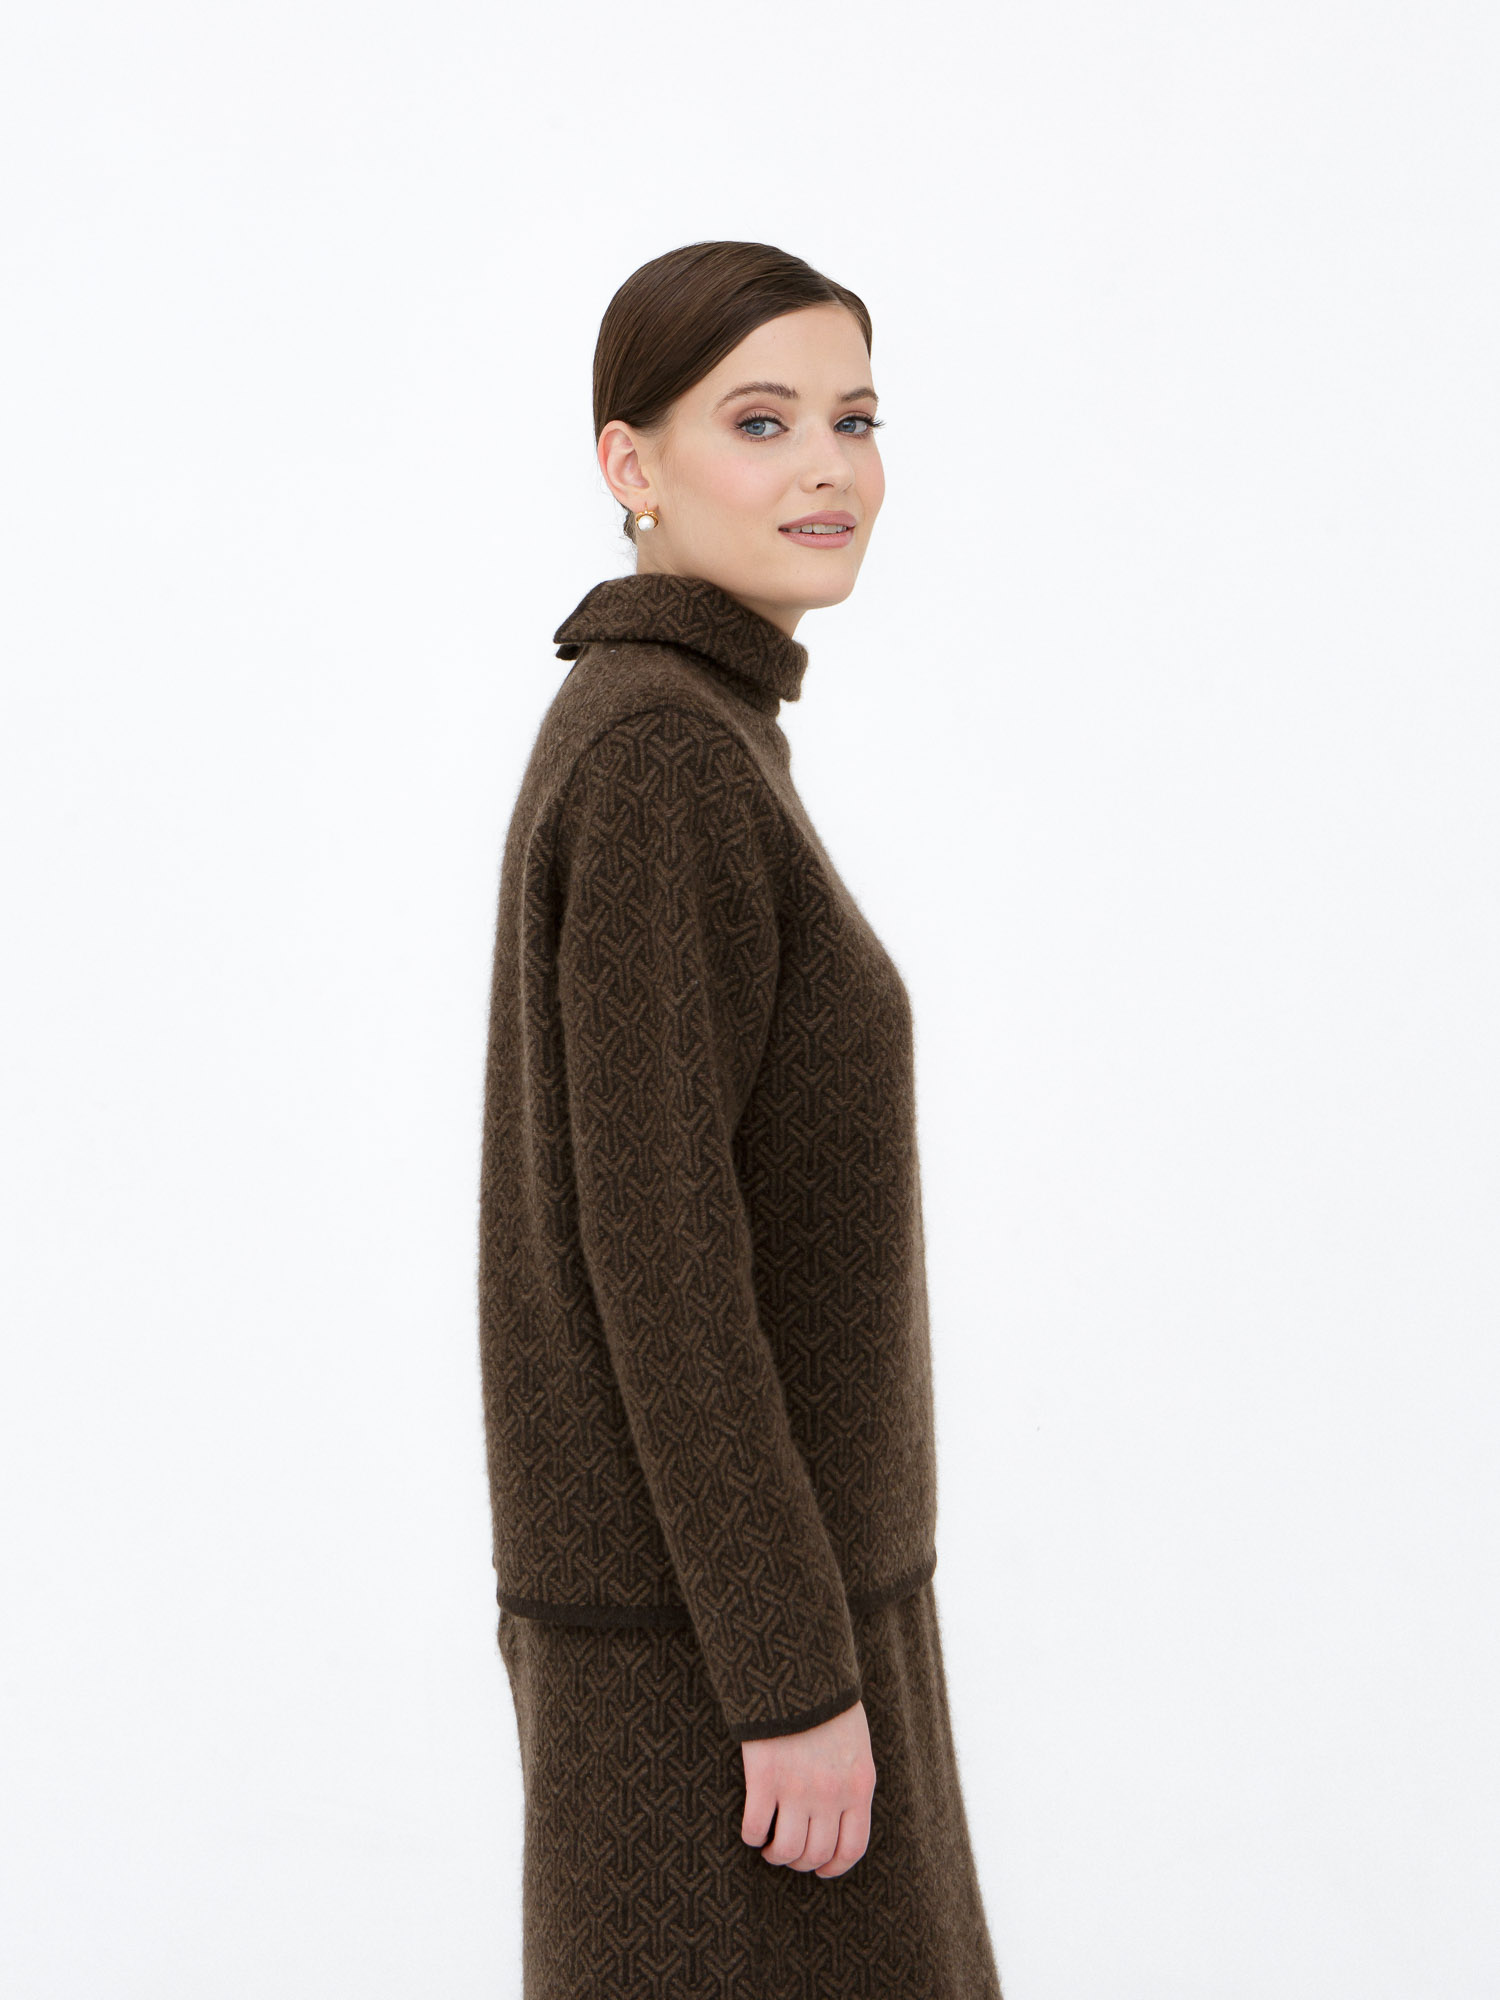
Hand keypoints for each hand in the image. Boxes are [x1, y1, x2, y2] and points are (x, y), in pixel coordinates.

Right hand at [739, 1697, 875, 1877]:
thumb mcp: (855, 1747)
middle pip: (816, 1854)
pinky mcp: (764, 1778)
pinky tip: (752, 1828)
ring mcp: (796, 1788)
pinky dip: (752, 1835)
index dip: (834, 1867)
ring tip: (769, 1846)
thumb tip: (840, 1820)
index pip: (851, 1848)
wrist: (799, 1669)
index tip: (821, 1869)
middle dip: (801, 1861)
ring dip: (776, 1854)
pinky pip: (755, 1827)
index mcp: (858, 1786)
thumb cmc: (828, 1706)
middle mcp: (830, 1794)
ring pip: (787, 1849)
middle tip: (789, 1852)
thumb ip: (850, 1784)